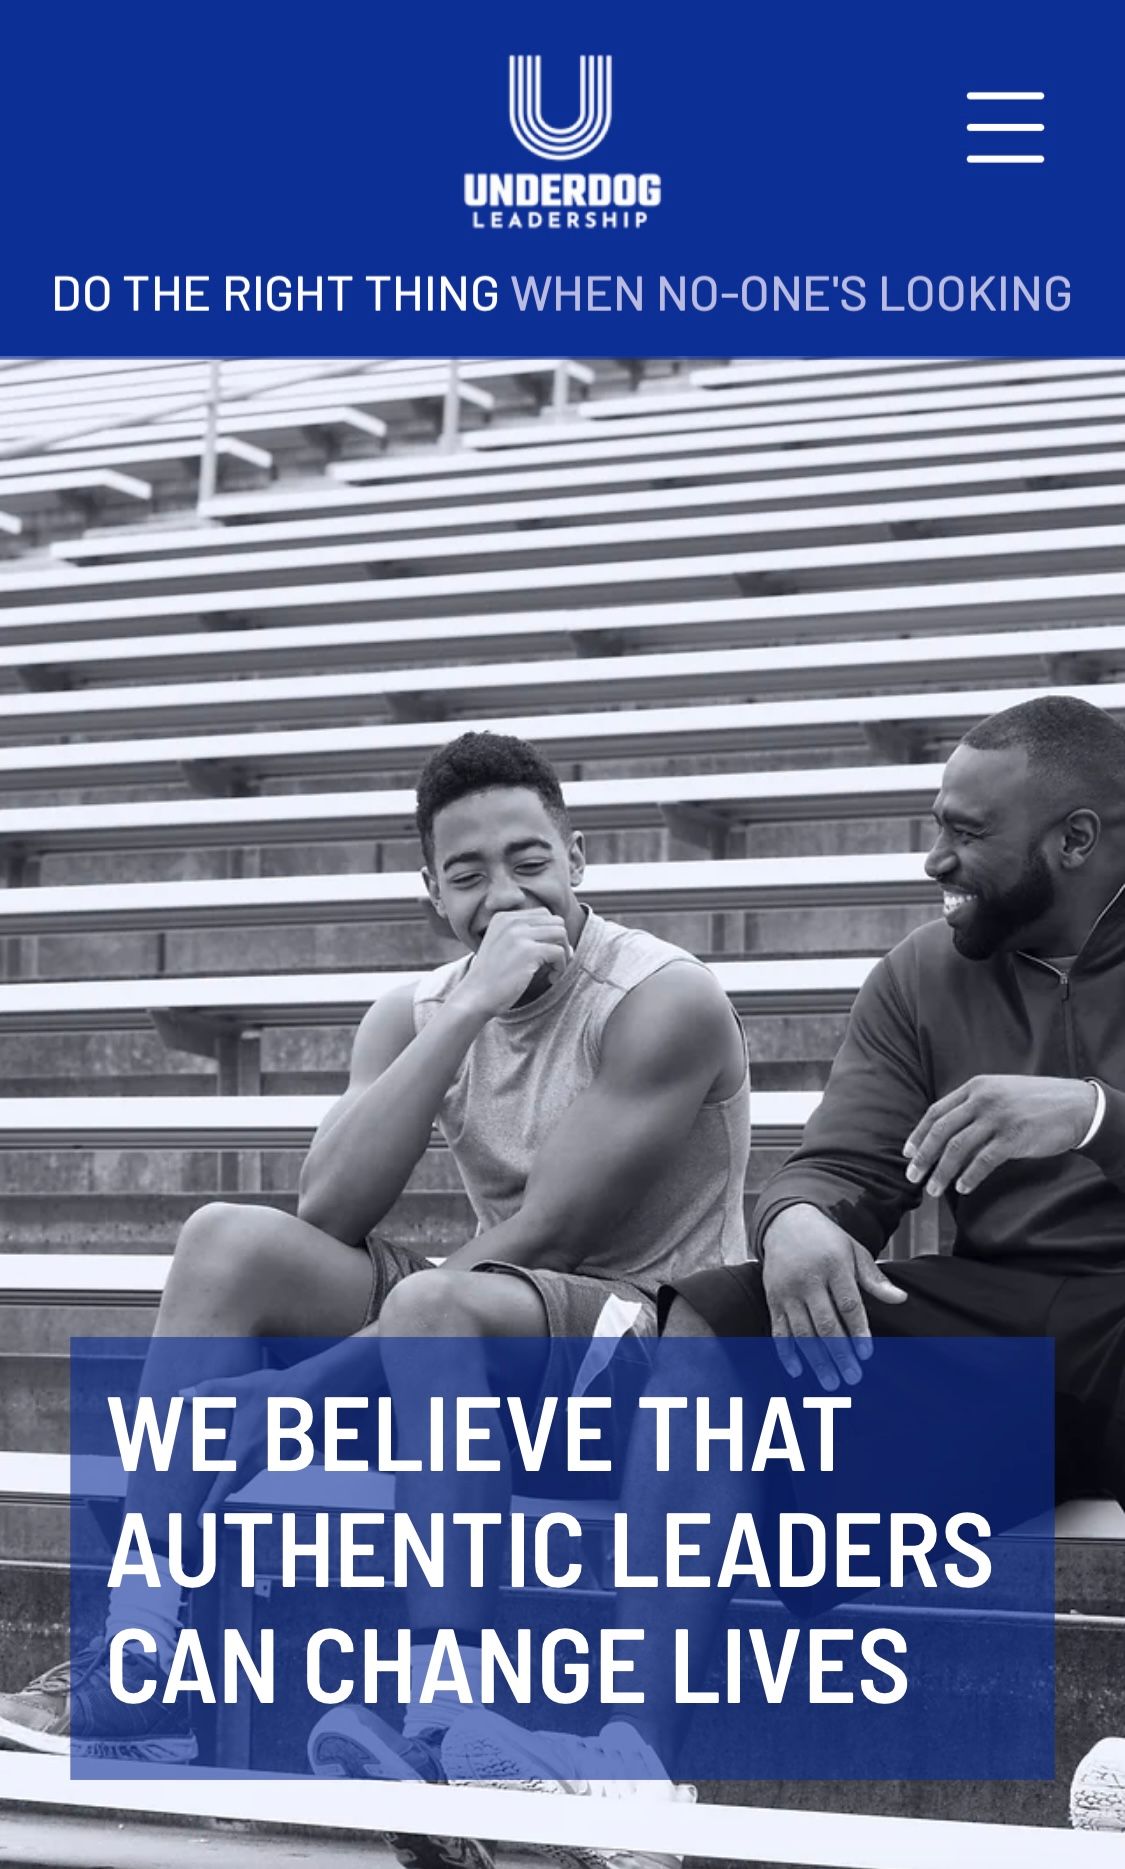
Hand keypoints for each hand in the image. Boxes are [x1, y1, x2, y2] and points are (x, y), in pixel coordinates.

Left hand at [183, 1367, 286, 1519]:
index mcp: (244, 1449)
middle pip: (236, 1483)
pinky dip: (260, 1455)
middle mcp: (260, 1459)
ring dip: (242, 1468)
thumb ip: (209, 1391)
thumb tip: (183, 1395)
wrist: (312, 1388)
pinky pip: (268, 1460)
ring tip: (236, 1453)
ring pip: (253, 1471)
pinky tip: (262, 1434)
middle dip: (224, 1487)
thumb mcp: (239, 1388)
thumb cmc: (275, 1389)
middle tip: (211, 1484)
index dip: (210, 1505)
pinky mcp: (288, 1452)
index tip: (199, 1523)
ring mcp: (276, 1457)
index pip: (223, 1485)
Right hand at [456, 908, 572, 1017]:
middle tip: (554, 963)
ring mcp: (520, 935)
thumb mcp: (504, 948)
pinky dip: (561, 967)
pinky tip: (551, 978)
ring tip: (554, 970)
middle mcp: (511, 921)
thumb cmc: (493, 978)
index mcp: (504, 918)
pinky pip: (560, 952)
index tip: (546, 955)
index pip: (543, 914)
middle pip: (555, 921)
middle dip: (561, 942)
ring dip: (563, 954)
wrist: (476, 996)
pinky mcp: (529, 951)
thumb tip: (568, 945)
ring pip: (561, 933)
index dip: (551, 935)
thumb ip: (527, 939)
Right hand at [761, 1204, 906, 1390]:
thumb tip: (900, 1299)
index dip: (858, 1331)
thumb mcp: (854, 1251)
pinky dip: (786, 1352)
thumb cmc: (827, 1240)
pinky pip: (778, 1329)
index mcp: (833, 1265)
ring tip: (830, 1383)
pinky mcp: (772, 1298)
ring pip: (802, 1332)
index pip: (848, 1304)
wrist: (786, 1222)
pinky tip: (798, 1371)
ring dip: (816, 1360)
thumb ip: (874, 1279)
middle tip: (852, 1378)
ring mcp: (787, 1290)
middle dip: (840, 1354)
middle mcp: (808, 1279)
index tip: (866, 1354)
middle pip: (826, 1323)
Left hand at [903, 1075, 1097, 1199]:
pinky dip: (969, 1177)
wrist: (1076, 1106)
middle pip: (941, 1132)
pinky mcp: (1014, 1137)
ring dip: (942, 1173)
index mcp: (976, 1087)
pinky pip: (983, 1161)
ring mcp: (998, 1118)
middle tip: (912, 1177)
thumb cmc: (1036, 1103)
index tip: (908, 1153)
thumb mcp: (1000, 1092)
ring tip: (933, 1189)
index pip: (936, 1112)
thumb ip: (974, 1106)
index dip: (918, 1135)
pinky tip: (963, 1188)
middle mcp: (983, 1100)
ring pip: (957, 1149)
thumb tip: (946, 1133)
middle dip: (923, 1157)